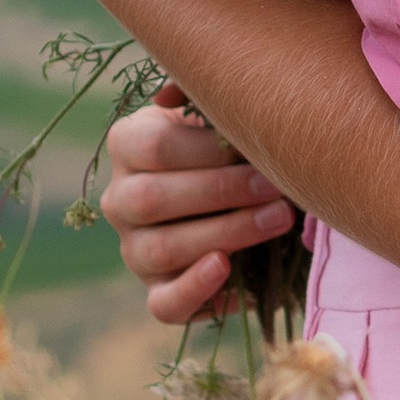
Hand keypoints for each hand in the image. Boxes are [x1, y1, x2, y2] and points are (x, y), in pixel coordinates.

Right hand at [102, 83, 299, 326]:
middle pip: (154, 199)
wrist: (232, 192)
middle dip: (223, 192)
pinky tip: (229, 270)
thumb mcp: (212, 110)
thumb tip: (174, 94)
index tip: (257, 146)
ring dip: (227, 234)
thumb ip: (202, 94)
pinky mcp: (156, 291)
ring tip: (278, 219)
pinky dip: (196, 290)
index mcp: (127, 145)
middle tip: (277, 186)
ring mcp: (134, 249)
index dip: (208, 149)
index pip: (155, 147)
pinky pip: (163, 305)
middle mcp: (120, 199)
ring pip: (162, 250)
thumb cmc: (226, 140)